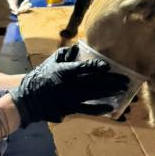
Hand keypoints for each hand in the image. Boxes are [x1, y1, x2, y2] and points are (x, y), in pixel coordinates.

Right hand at [9, 45, 129, 126]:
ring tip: (123, 91)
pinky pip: (87, 109)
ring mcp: (69, 98)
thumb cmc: (42, 76)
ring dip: (109, 93)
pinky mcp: (69, 109)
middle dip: (111, 81)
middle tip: (125, 80)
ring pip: (93, 96)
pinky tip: (111, 107)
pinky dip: (99, 108)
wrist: (29, 98)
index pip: (82, 68)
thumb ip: (66, 54)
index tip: (108, 66)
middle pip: (93, 82)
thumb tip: (79, 46)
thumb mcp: (52, 61)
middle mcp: (67, 85)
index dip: (96, 66)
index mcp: (63, 71)